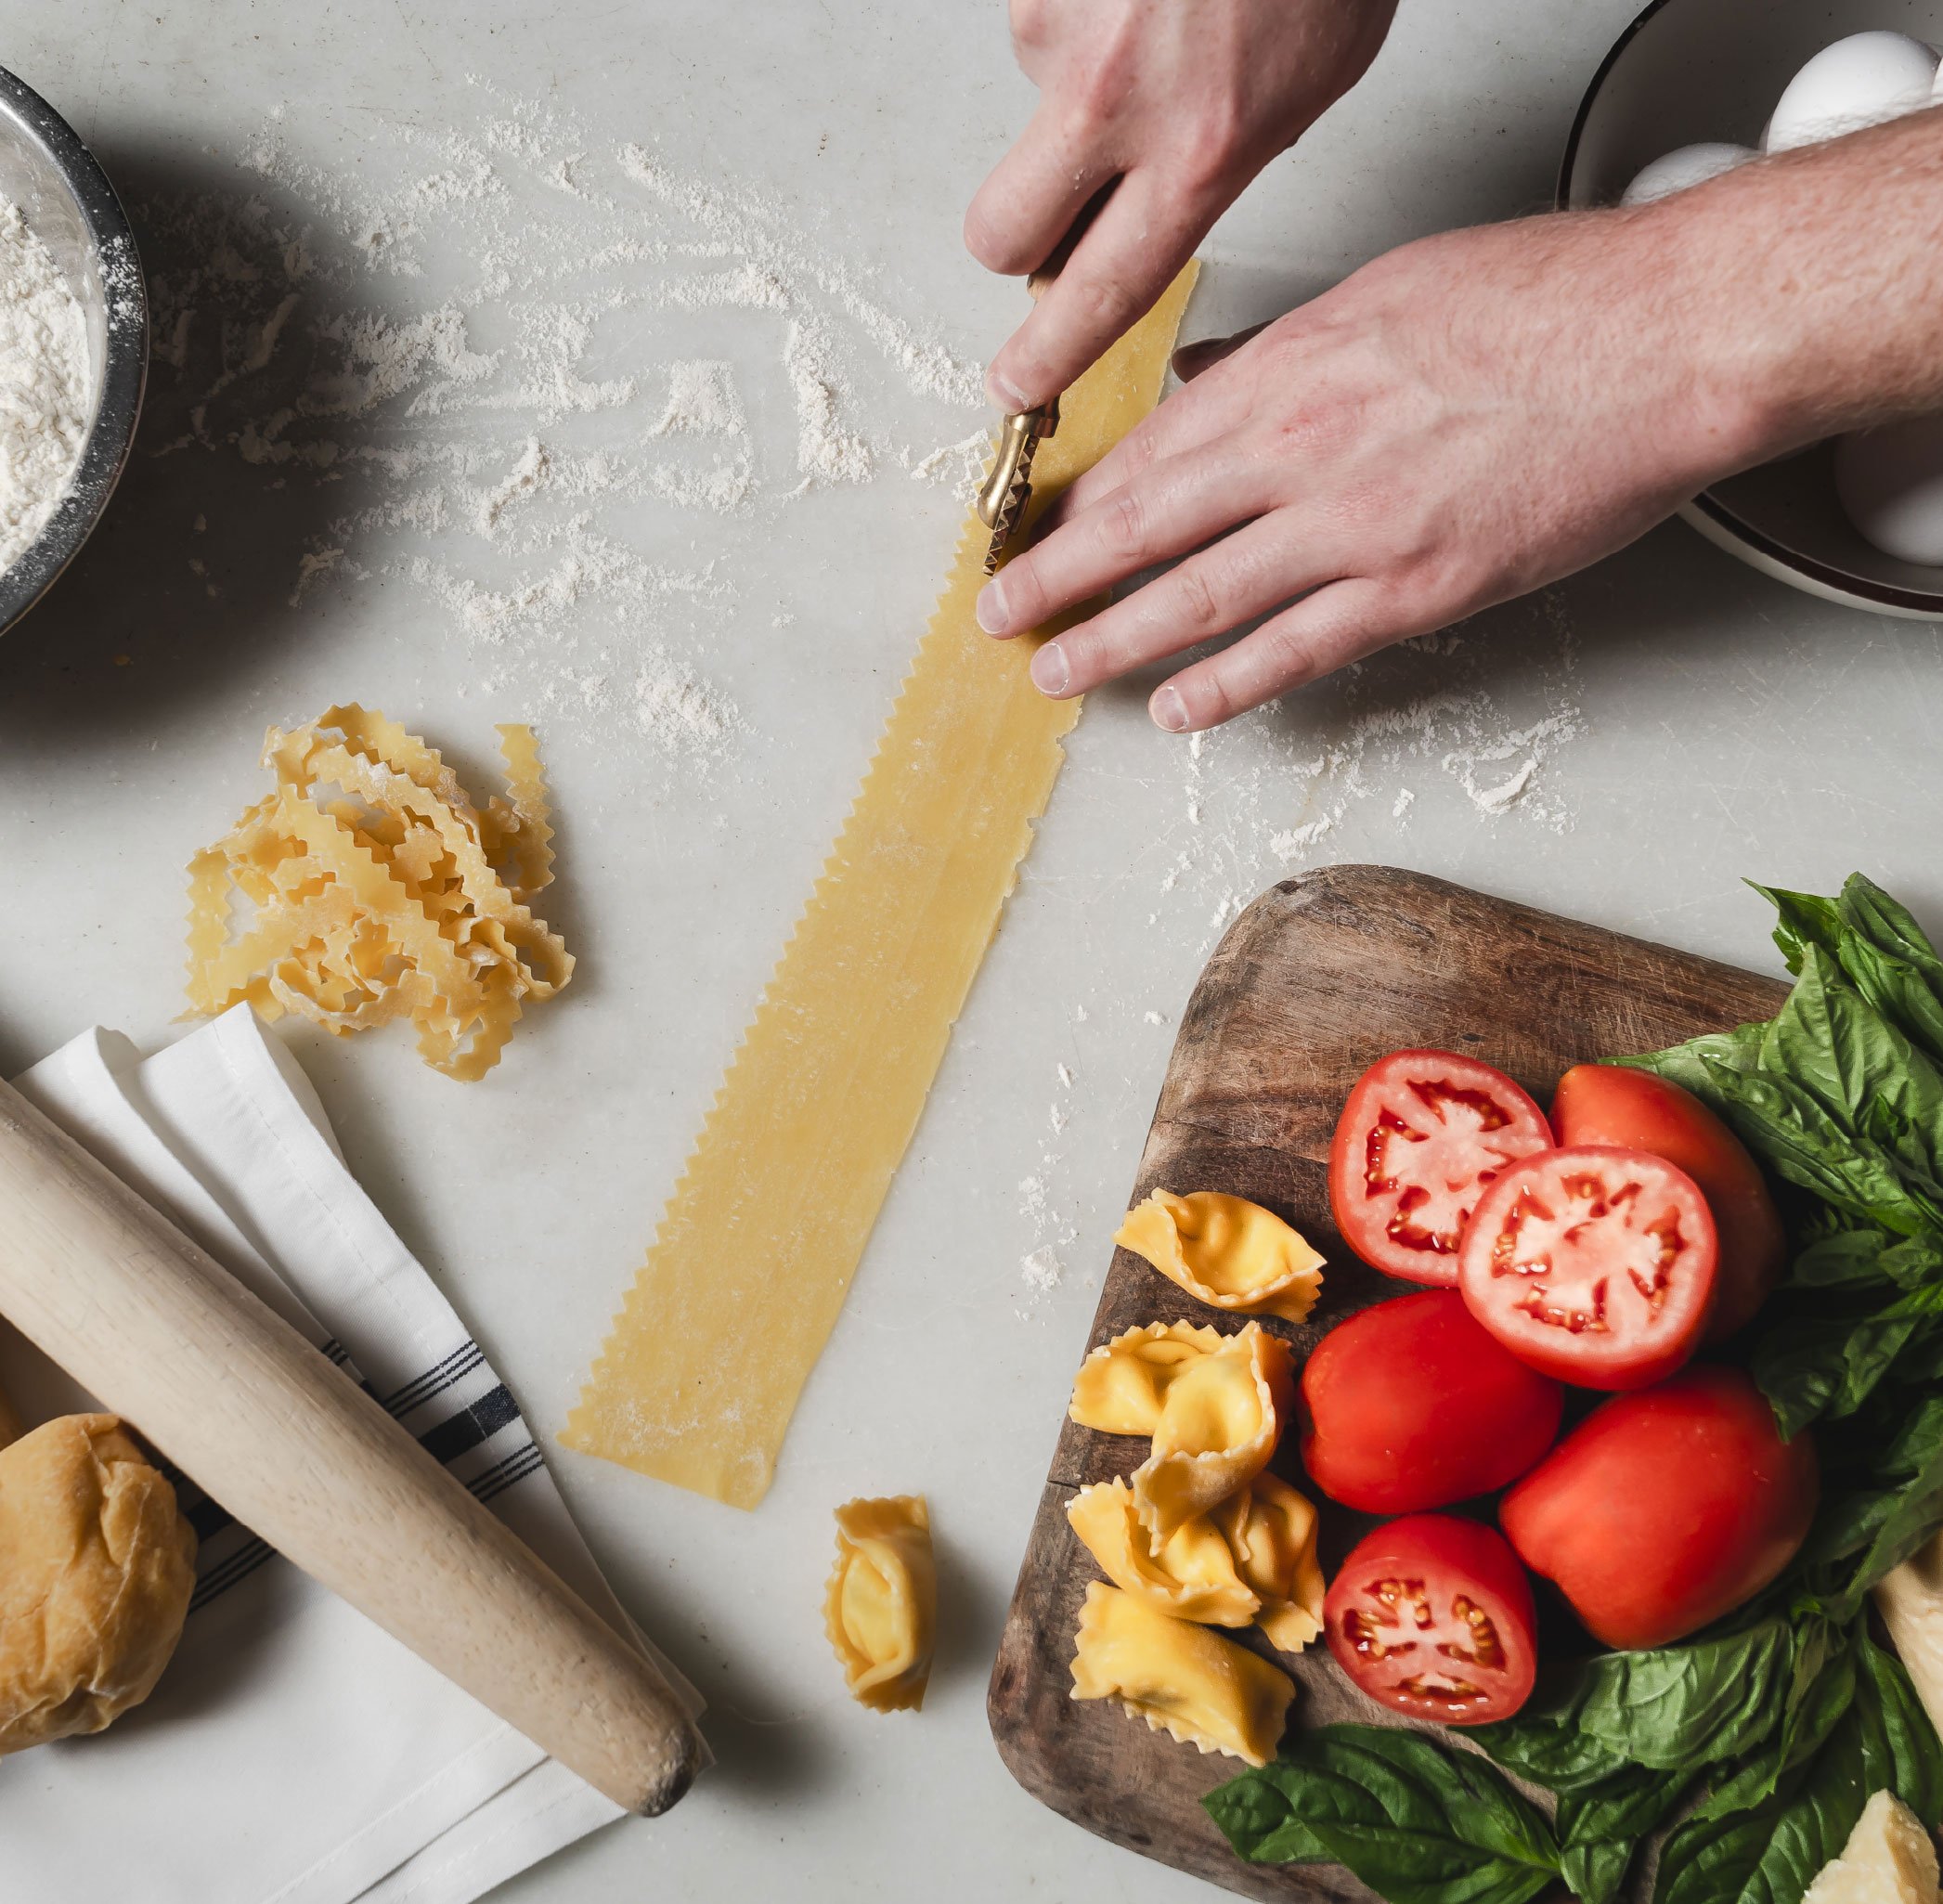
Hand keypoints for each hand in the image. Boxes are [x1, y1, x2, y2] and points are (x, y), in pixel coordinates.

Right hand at [965, 0, 1397, 409]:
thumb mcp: (1309, 86)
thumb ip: (1222, 162)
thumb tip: (1162, 207)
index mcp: (1199, 151)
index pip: (1100, 295)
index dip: (1049, 355)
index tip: (1018, 387)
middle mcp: (1115, 101)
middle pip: (1004, 233)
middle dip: (1018, 237)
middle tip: (1057, 205)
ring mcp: (1062, 28)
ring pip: (1032, 99)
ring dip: (1078, 73)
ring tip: (1156, 14)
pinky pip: (1040, 13)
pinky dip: (1082, 3)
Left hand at [974, 209, 1776, 731]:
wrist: (1667, 339)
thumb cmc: (1546, 301)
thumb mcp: (1387, 291)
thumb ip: (1287, 348)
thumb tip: (1213, 378)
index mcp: (1292, 366)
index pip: (1151, 448)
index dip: (1080, 500)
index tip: (1034, 528)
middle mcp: (1304, 447)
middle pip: (1146, 525)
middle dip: (1060, 575)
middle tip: (1000, 614)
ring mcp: (1356, 526)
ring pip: (1200, 597)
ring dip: (1113, 640)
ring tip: (1055, 672)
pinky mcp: (1418, 588)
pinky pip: (1297, 650)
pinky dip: (1227, 686)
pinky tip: (1175, 709)